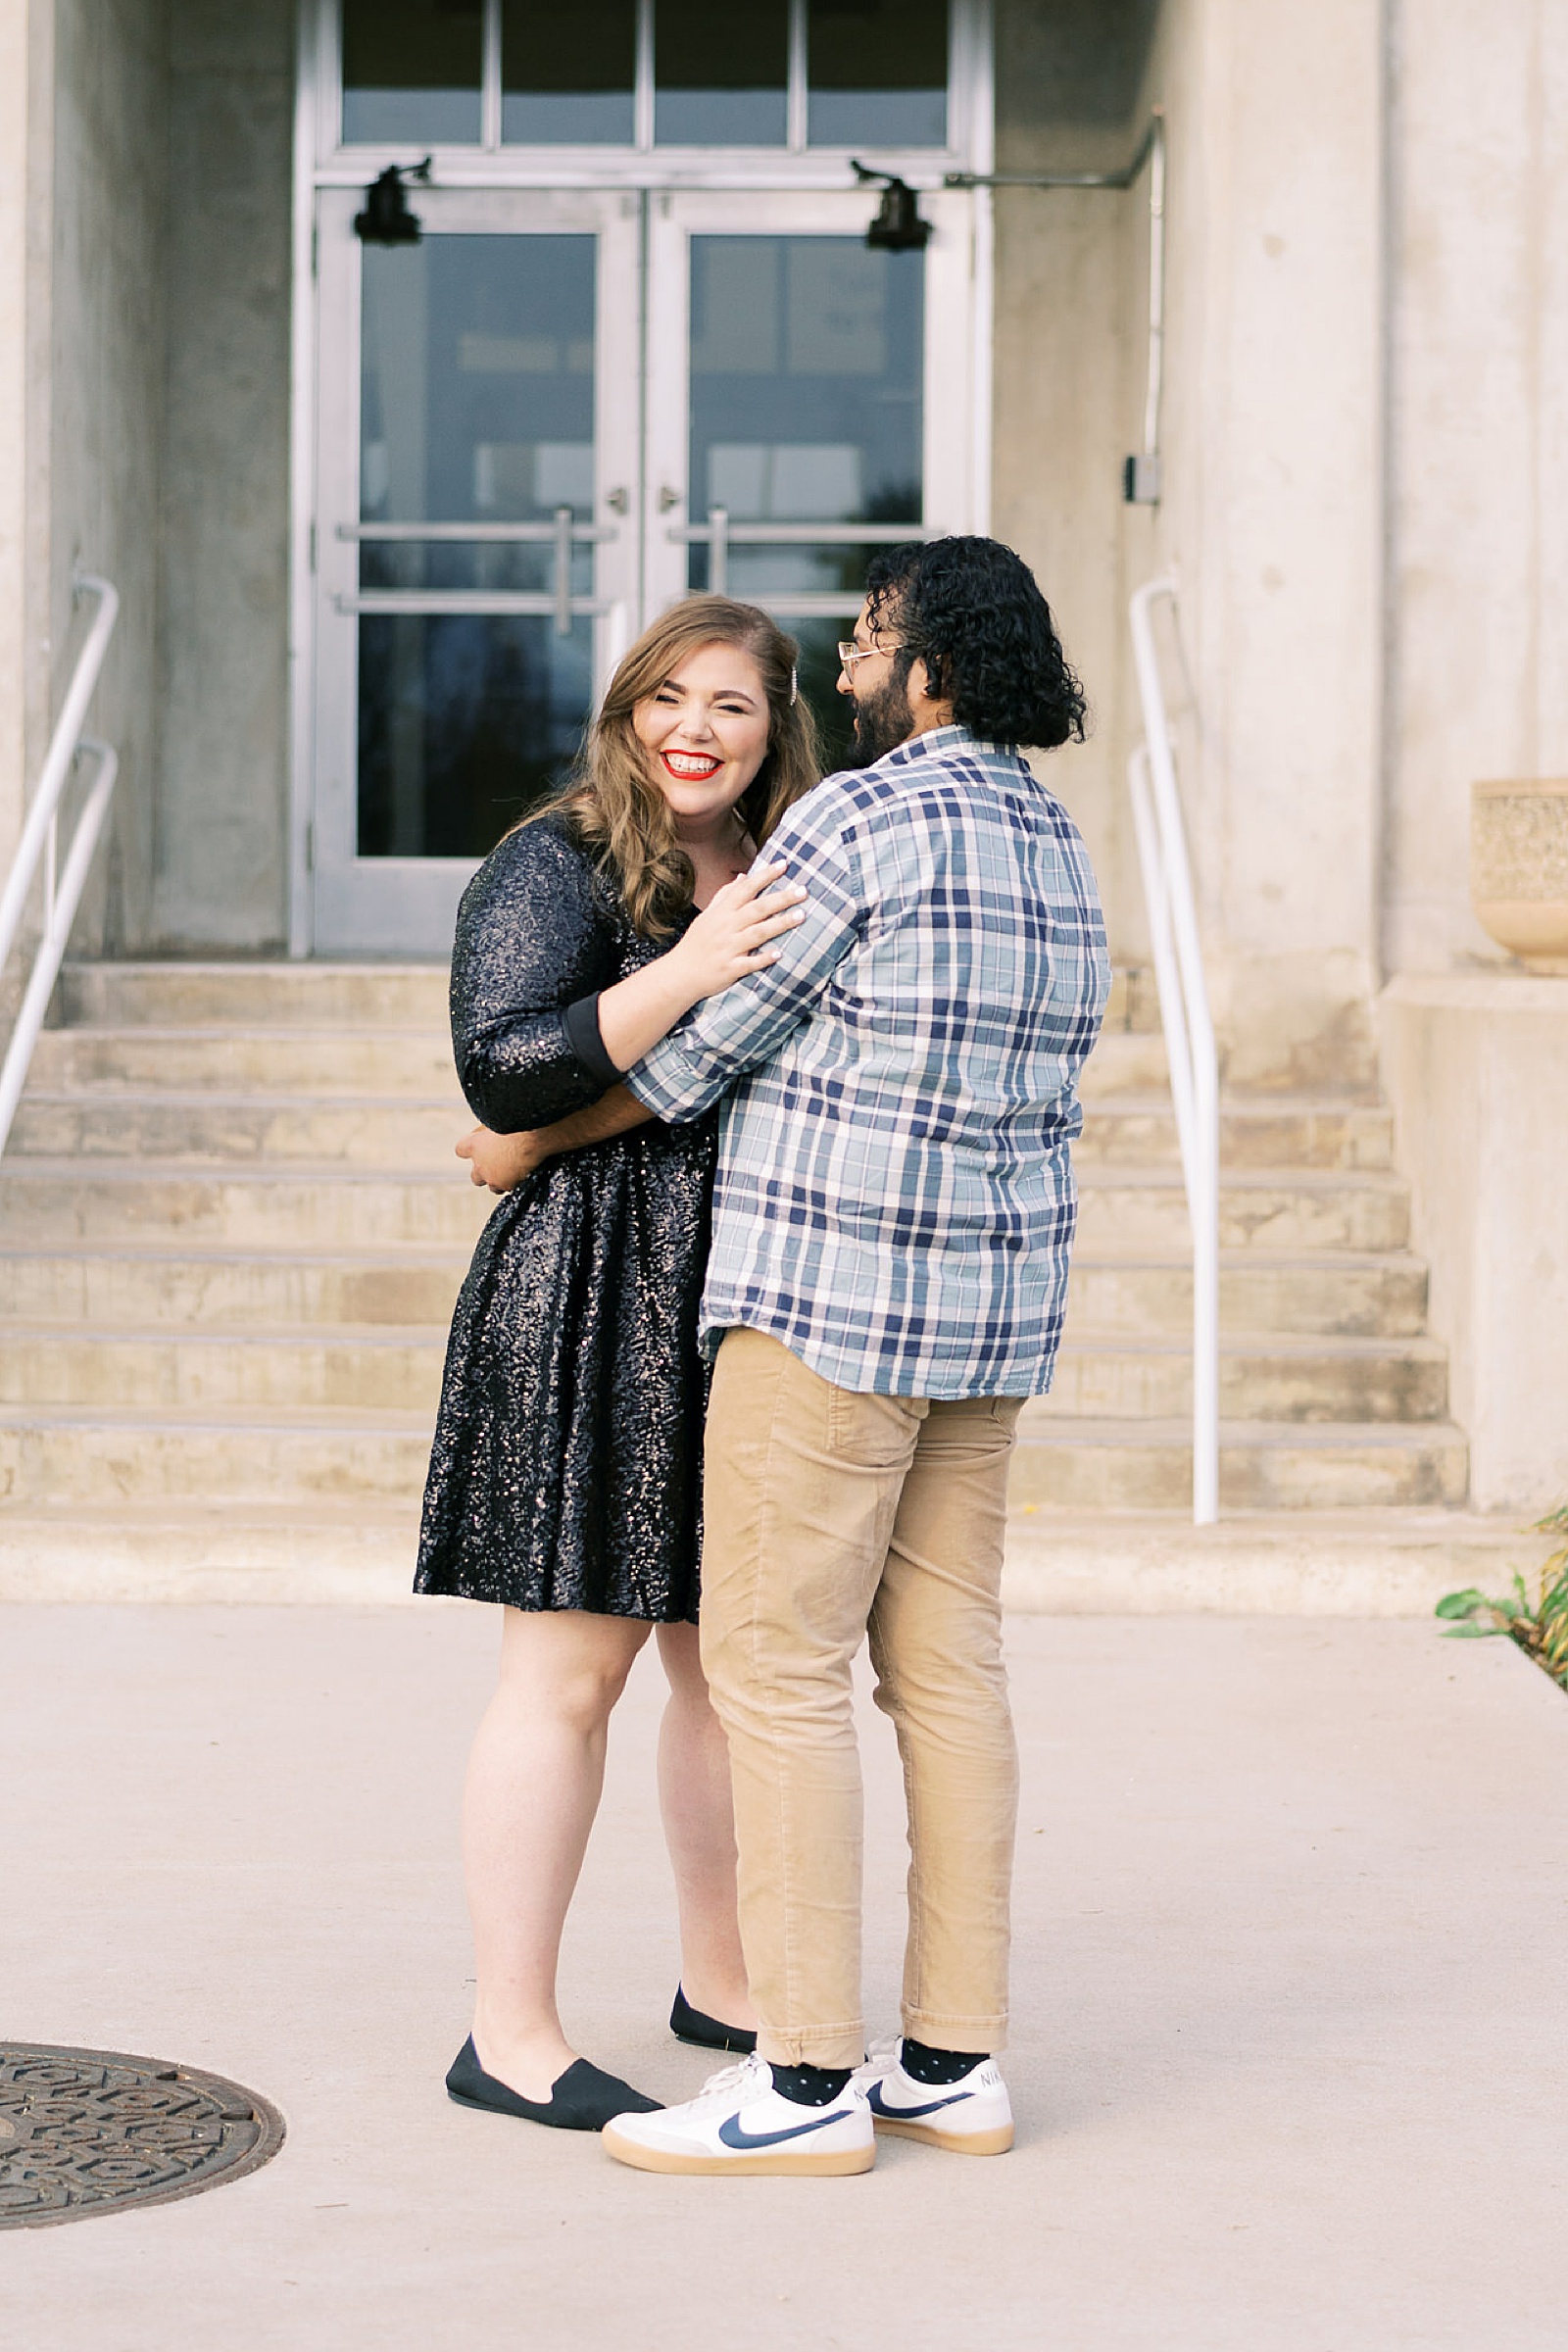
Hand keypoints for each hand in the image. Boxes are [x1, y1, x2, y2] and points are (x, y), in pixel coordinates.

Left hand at [455, 1125, 546, 1192]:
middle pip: (475, 1176)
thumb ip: (489, 1129)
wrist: (535, 1138)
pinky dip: (515, 1182)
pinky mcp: (509, 1185)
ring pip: (493, 1186)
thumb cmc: (517, 1124)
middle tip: (496, 1164)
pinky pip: (510, 1188)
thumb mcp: (496, 1120)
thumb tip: (489, 1128)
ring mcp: (495, 1179)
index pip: (461, 1149)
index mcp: (474, 1145)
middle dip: (484, 1172)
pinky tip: (524, 1173)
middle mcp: (481, 1166)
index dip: (468, 1148)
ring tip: (513, 1170)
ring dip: (499, 1180)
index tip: (475, 1146)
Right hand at [671, 863, 807, 999]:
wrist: (680, 974)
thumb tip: (743, 877)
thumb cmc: (697, 943)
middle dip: (781, 898)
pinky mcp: (730, 968)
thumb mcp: (708, 915)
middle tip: (804, 890)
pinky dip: (763, 958)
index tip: (784, 864)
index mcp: (722, 912)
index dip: (765, 875)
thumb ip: (725, 896)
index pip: (746, 888)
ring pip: (757, 933)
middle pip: (757, 908)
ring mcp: (728, 948)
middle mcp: (726, 927)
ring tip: (801, 916)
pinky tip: (779, 954)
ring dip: (780, 924)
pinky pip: (749, 962)